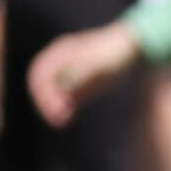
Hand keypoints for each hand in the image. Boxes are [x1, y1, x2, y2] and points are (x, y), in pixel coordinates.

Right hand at [29, 22, 143, 126]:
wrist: (130, 48)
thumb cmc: (115, 54)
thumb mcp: (99, 63)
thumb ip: (82, 71)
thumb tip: (65, 83)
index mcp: (60, 51)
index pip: (39, 74)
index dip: (43, 92)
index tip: (54, 109)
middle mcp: (59, 61)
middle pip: (41, 84)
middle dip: (45, 102)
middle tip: (57, 120)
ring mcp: (67, 72)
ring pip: (50, 92)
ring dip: (52, 107)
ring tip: (61, 121)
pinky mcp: (76, 83)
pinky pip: (62, 97)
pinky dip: (61, 107)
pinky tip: (67, 117)